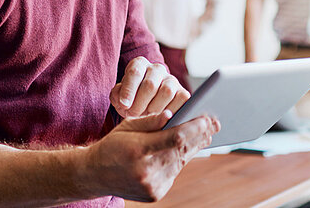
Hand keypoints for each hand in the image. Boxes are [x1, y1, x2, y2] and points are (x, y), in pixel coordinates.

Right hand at [83, 111, 219, 201]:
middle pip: (182, 150)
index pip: (175, 138)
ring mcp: (151, 185)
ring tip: (205, 133)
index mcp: (138, 150)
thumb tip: (172, 115)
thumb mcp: (127, 125)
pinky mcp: (155, 194)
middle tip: (214, 123)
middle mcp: (146, 171)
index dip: (194, 127)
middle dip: (200, 135)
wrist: (94, 175)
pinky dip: (180, 159)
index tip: (207, 118)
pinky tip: (187, 148)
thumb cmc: (113, 145)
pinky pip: (174, 173)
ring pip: (181, 162)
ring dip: (194, 147)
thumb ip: (150, 120)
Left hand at [111, 57, 189, 117]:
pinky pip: (181, 99)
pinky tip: (161, 117)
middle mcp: (157, 69)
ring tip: (146, 116)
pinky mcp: (183, 92)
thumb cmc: (130, 101)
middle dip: (140, 103)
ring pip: (167, 91)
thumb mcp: (119, 97)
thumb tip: (123, 101)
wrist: (144, 108)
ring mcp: (171, 80)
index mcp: (139, 64)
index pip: (135, 72)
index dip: (129, 90)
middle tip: (133, 115)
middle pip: (150, 84)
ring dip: (154, 108)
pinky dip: (171, 111)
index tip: (124, 105)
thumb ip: (117, 96)